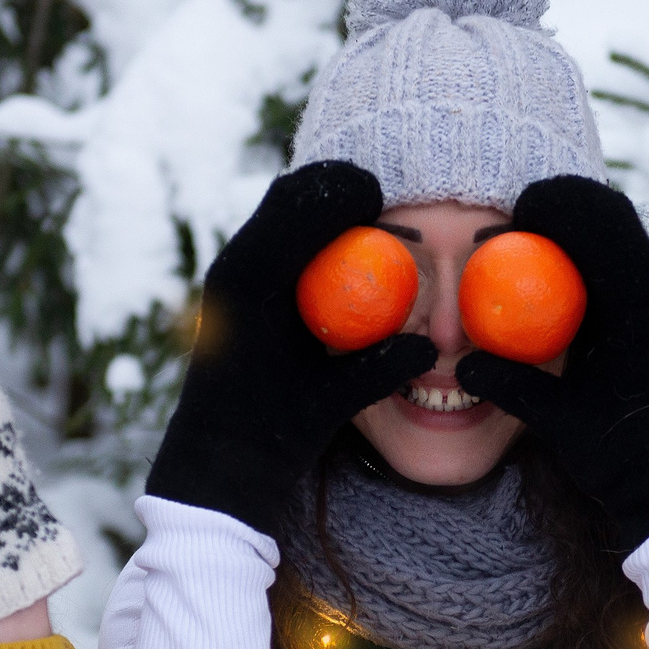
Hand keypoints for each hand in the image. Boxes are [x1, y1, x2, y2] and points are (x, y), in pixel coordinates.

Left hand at [144, 162, 436, 534]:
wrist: (216, 462)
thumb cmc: (272, 439)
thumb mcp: (328, 406)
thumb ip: (377, 373)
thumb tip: (432, 351)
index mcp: (250, 287)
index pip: (298, 210)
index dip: (345, 192)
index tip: (386, 197)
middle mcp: (233, 270)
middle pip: (287, 194)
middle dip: (337, 186)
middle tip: (382, 197)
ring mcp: (231, 275)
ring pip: (279, 208)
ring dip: (324, 204)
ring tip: (370, 214)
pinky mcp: (236, 285)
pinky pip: (277, 234)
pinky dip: (312, 229)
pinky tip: (347, 246)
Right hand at [455, 177, 648, 547]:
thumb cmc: (622, 453)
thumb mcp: (561, 421)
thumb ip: (511, 387)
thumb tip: (459, 366)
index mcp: (639, 307)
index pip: (604, 226)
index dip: (559, 205)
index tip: (516, 209)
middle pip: (612, 215)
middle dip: (565, 203)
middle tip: (517, 212)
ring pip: (618, 234)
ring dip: (576, 225)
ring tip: (528, 231)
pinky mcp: (647, 317)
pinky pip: (616, 264)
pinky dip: (583, 254)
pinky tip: (549, 269)